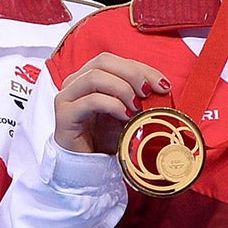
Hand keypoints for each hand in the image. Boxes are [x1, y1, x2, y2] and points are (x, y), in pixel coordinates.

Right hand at [53, 53, 170, 155]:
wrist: (89, 167)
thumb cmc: (106, 139)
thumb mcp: (128, 113)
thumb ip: (140, 97)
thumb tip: (162, 88)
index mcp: (88, 77)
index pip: (115, 60)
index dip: (141, 68)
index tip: (163, 85)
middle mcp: (74, 83)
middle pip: (103, 61)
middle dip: (132, 74)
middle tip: (149, 93)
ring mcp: (66, 98)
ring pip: (95, 77)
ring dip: (122, 89)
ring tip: (137, 107)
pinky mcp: (64, 115)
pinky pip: (90, 100)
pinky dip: (113, 105)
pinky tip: (125, 116)